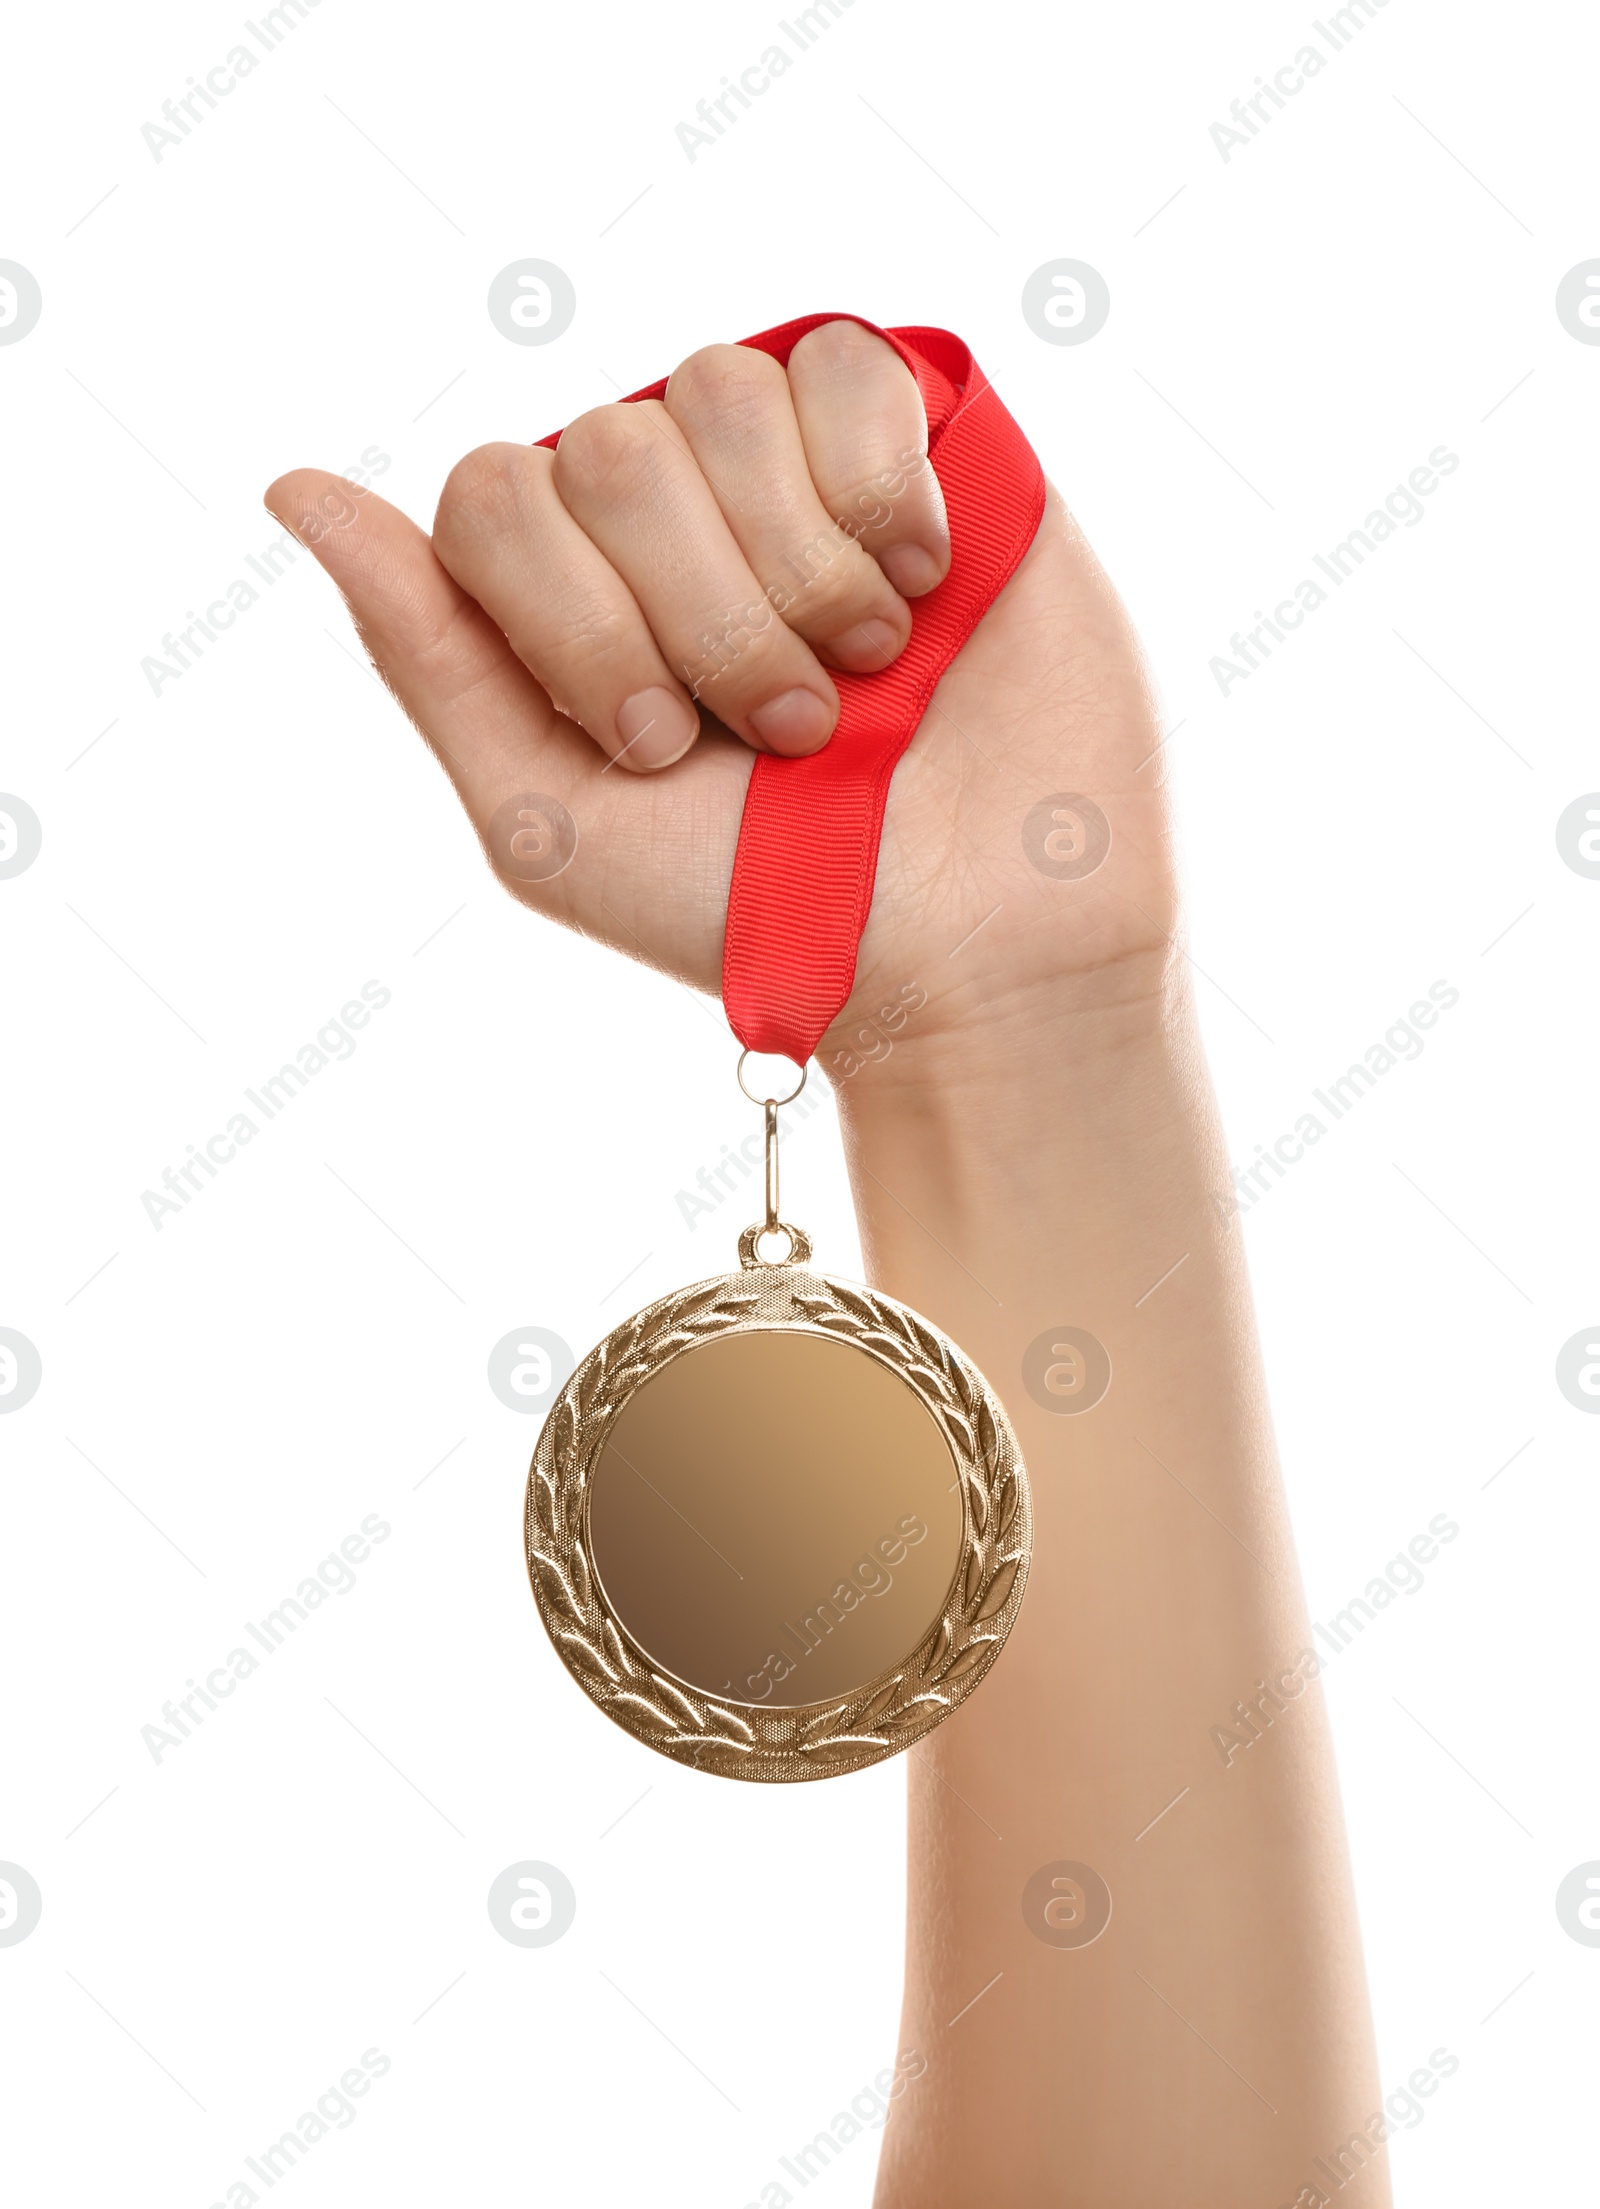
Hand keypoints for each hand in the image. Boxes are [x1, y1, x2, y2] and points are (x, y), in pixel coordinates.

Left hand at [265, 319, 1174, 1085]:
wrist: (973, 943)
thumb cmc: (755, 905)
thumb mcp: (546, 816)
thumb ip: (427, 652)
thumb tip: (294, 488)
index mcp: (569, 593)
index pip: (497, 496)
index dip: (576, 618)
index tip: (660, 745)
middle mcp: (671, 515)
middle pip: (611, 449)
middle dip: (704, 618)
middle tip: (791, 727)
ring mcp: (790, 470)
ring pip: (723, 388)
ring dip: (796, 568)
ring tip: (867, 671)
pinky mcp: (920, 443)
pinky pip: (847, 364)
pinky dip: (879, 488)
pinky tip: (921, 585)